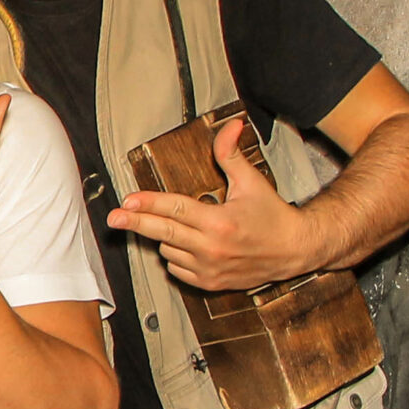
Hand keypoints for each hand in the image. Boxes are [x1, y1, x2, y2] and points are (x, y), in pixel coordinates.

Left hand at [110, 117, 322, 290]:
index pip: (175, 210)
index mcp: (220, 222)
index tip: (127, 201)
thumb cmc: (273, 216)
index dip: (148, 203)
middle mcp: (212, 248)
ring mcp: (209, 268)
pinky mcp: (209, 283)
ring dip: (165, 237)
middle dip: (134, 223)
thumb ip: (231, 154)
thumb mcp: (251, 182)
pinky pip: (176, 269)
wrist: (295, 250)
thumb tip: (230, 125)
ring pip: (167, 250)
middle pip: (162, 233)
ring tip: (183, 227)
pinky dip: (175, 256)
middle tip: (113, 219)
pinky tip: (189, 245)